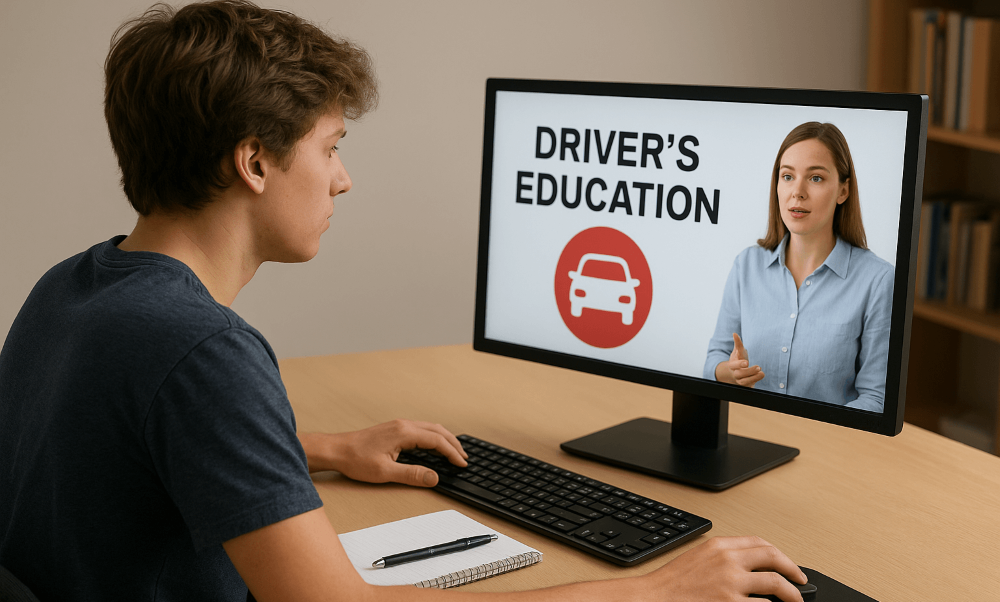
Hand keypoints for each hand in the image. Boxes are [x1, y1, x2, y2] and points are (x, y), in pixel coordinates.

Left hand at [303, 420, 466, 486]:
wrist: (336, 450)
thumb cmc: (356, 459)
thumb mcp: (385, 472)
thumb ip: (412, 475)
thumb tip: (434, 477)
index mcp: (404, 433)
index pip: (437, 441)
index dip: (452, 453)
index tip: (462, 464)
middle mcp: (404, 425)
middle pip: (437, 430)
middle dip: (453, 444)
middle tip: (464, 458)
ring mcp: (399, 425)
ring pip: (430, 427)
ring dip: (444, 438)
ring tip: (454, 451)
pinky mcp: (394, 429)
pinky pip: (421, 429)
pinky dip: (433, 437)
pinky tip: (433, 445)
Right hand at [642, 536, 806, 601]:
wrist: (653, 598)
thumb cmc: (672, 583)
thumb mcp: (698, 558)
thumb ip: (723, 557)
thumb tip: (750, 565)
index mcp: (719, 546)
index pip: (759, 543)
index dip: (780, 555)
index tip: (788, 565)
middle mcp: (727, 561)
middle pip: (773, 558)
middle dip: (793, 571)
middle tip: (801, 581)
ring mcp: (730, 584)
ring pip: (775, 584)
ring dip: (791, 595)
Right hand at [726, 332, 763, 387]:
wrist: (735, 372)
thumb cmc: (738, 360)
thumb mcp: (737, 351)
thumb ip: (738, 343)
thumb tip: (735, 334)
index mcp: (732, 365)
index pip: (734, 365)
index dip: (740, 364)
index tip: (747, 362)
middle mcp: (735, 373)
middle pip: (740, 374)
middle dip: (749, 371)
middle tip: (758, 367)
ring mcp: (739, 380)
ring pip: (744, 382)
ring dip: (753, 378)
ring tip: (762, 373)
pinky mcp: (745, 385)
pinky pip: (749, 386)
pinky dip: (754, 382)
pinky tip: (760, 376)